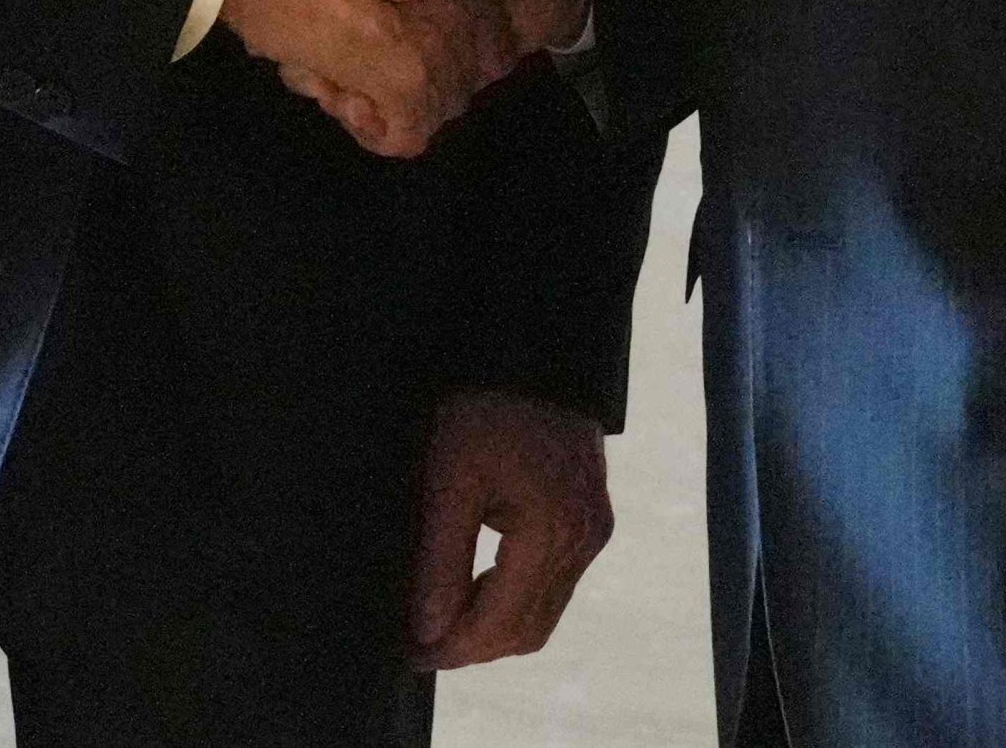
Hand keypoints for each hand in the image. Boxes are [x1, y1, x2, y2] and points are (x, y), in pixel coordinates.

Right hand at [220, 0, 516, 155]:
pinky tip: (340, 100)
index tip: (373, 38)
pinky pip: (405, 134)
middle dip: (401, 83)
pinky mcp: (404, 80)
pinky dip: (373, 131)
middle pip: (454, 76)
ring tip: (333, 78)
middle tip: (344, 65)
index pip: (473, 32)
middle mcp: (456, 4)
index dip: (422, 45)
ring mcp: (435, 42)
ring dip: (381, 107)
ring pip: (431, 109)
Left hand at [410, 389, 611, 669]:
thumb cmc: (487, 406)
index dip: (454, 648)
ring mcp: (594, 531)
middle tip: (419, 644)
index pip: (501, 624)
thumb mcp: (450, 478)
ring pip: (543, 613)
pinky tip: (474, 586)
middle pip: (528, 631)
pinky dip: (514, 598)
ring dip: (493, 626)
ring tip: (439, 618)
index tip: (411, 653)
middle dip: (472, 647)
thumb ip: (440, 559)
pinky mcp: (592, 520)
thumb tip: (427, 629)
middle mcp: (584, 539)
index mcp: (552, 531)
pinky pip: (554, 584)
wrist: (536, 351)